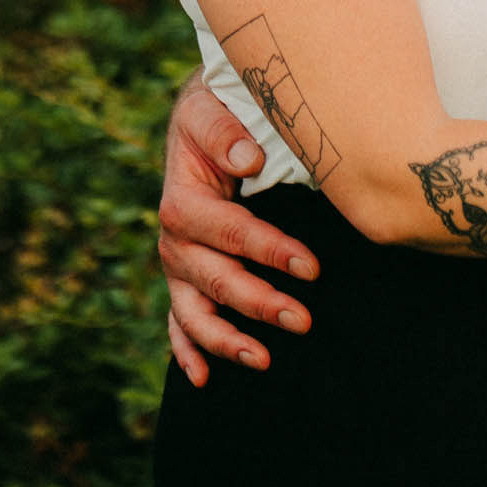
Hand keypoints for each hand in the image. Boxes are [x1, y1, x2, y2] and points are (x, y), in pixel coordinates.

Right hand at [158, 78, 321, 384]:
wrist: (201, 116)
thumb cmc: (215, 111)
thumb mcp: (212, 108)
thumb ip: (226, 131)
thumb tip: (248, 158)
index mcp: (182, 199)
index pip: (229, 231)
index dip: (269, 251)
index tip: (312, 267)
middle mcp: (174, 239)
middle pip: (215, 280)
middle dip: (259, 303)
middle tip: (303, 320)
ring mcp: (177, 264)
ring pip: (195, 312)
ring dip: (227, 340)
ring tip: (264, 361)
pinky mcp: (183, 278)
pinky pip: (179, 322)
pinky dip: (187, 352)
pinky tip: (203, 379)